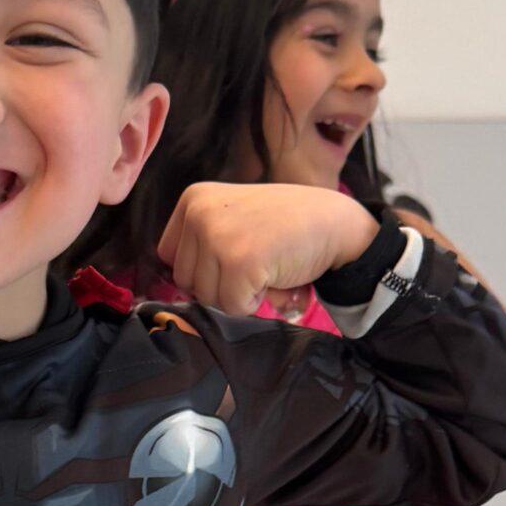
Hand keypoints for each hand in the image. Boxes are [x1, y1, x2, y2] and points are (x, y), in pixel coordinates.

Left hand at [156, 183, 378, 313]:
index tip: (237, 251)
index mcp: (194, 199)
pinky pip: (232, 307)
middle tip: (257, 259)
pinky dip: (256, 302)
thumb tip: (176, 292)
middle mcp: (199, 213)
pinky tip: (274, 275)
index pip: (171, 257)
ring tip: (266, 265)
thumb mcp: (232, 217)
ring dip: (239, 293)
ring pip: (207, 298)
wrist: (334, 222)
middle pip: (186, 281)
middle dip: (221, 283)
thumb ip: (201, 242)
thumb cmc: (286, 226)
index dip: (204, 267)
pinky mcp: (238, 261)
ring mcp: (217, 236)